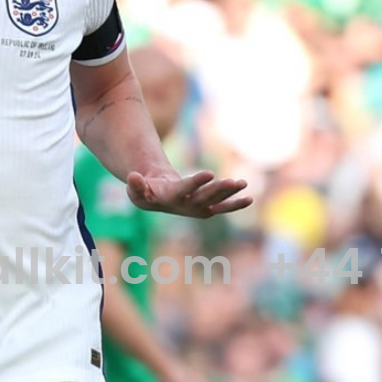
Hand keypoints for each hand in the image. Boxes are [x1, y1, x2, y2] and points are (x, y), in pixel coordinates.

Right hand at [126, 169, 252, 218]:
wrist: (157, 199)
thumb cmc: (146, 191)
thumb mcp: (136, 189)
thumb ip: (136, 185)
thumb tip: (133, 176)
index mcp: (171, 199)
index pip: (184, 190)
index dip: (196, 182)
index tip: (208, 173)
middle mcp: (187, 206)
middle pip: (205, 197)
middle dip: (219, 190)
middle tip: (232, 182)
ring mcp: (199, 208)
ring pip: (217, 201)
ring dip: (230, 194)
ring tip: (243, 183)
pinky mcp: (208, 208)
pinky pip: (224, 207)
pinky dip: (236, 204)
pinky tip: (249, 198)